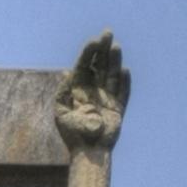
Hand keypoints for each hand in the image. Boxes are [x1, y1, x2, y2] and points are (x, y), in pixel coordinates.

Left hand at [55, 31, 129, 154]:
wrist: (88, 153)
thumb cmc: (72, 134)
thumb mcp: (61, 112)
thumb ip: (63, 92)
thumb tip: (67, 72)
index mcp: (78, 90)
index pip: (84, 66)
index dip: (89, 53)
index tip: (94, 41)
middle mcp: (93, 91)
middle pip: (99, 66)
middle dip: (103, 49)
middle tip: (107, 33)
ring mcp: (106, 99)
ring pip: (111, 75)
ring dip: (114, 60)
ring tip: (115, 46)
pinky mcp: (117, 109)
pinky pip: (123, 93)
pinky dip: (124, 82)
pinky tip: (125, 71)